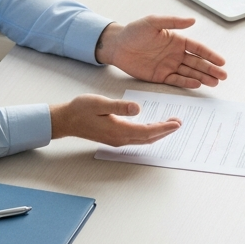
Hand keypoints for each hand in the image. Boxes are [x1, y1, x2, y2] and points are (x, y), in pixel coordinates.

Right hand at [49, 94, 181, 146]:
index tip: (177, 123)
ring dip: (158, 133)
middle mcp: (120, 138)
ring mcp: (117, 140)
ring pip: (144, 139)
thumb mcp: (100, 103)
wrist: (66, 120)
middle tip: (179, 123)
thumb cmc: (81, 109)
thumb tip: (137, 109)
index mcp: (119, 130)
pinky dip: (149, 134)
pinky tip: (152, 128)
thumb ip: (119, 107)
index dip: (164, 127)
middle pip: (149, 138)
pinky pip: (137, 138)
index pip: (148, 131)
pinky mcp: (114, 137)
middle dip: (165, 131)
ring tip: (170, 125)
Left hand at [95, 16, 226, 88]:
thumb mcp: (153, 22)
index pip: (198, 48)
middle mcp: (175, 54)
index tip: (221, 61)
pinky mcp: (160, 76)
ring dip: (203, 77)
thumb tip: (192, 20)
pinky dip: (187, 82)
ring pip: (190, 72)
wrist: (117, 46)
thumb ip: (173, 22)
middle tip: (223, 76)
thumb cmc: (134, 31)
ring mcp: (169, 66)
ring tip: (215, 83)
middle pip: (197, 63)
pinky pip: (176, 80)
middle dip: (211, 69)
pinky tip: (197, 84)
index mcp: (177, 40)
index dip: (210, 55)